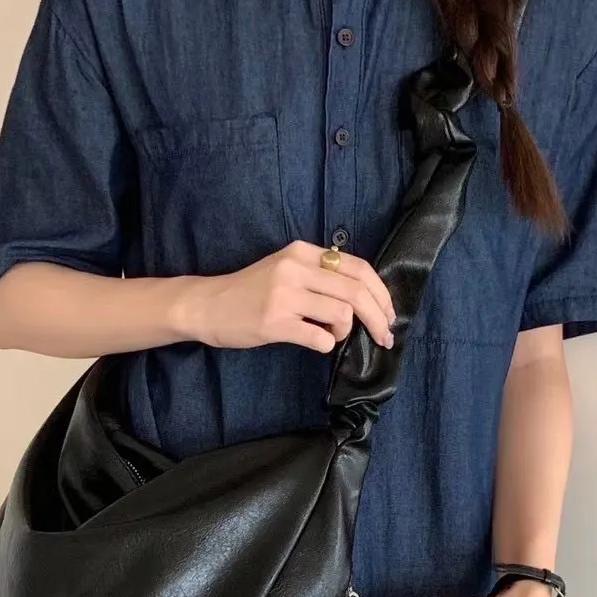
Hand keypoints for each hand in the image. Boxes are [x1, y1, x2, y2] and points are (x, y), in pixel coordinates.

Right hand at [177, 241, 395, 353]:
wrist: (207, 305)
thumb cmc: (250, 291)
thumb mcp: (286, 269)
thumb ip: (320, 275)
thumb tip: (363, 297)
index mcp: (303, 252)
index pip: (358, 268)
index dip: (382, 293)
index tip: (389, 314)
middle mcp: (295, 269)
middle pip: (357, 292)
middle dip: (379, 318)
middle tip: (384, 337)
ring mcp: (284, 295)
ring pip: (342, 314)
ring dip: (346, 332)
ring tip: (333, 336)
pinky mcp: (274, 323)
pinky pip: (319, 338)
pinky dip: (327, 345)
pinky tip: (317, 344)